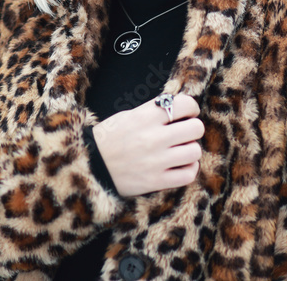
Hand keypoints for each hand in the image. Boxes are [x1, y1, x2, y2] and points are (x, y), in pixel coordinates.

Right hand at [90, 94, 204, 196]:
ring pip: (195, 152)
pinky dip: (189, 169)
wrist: (90, 165)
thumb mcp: (127, 116)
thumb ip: (153, 111)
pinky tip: (181, 165)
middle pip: (196, 128)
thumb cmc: (109, 138)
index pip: (185, 104)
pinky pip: (188, 174)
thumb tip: (179, 108)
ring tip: (181, 150)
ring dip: (191, 150)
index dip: (191, 108)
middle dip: (193, 128)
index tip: (187, 113)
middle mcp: (153, 137)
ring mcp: (156, 161)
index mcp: (145, 117)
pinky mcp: (156, 181)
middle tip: (184, 132)